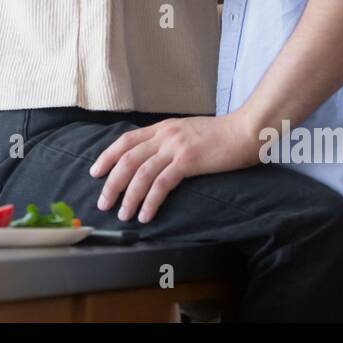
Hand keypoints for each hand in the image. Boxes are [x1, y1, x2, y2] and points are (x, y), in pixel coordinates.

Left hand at [87, 114, 261, 223]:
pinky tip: (146, 215)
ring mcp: (175, 147)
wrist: (246, 129)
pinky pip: (162, 184)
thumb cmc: (222, 134)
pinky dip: (150, 201)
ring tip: (122, 215)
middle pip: (127, 159)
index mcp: (162, 127)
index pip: (126, 140)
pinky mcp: (188, 162)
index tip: (96, 171)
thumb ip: (170, 141)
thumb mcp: (188, 131)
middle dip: (111, 183)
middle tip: (103, 202)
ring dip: (128, 197)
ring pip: (141, 173)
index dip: (107, 156)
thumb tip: (155, 158)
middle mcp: (164, 135)